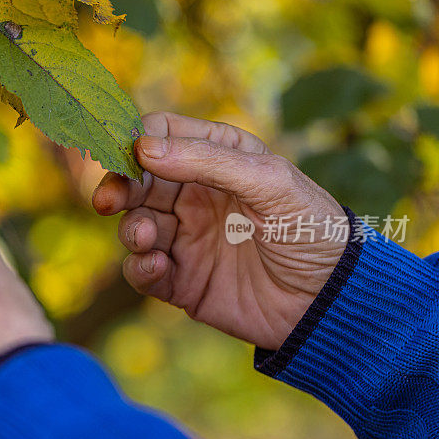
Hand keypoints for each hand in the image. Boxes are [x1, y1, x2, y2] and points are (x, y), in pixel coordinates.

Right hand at [93, 113, 345, 350]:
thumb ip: (207, 161)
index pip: (162, 135)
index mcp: (218, 158)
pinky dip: (140, 268)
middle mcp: (195, 194)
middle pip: (137, 180)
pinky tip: (158, 267)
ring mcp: (186, 238)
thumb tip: (142, 147)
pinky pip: (143, 271)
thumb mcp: (269, 182)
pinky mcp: (181, 281)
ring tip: (147, 236)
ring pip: (134, 224)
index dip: (137, 140)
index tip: (125, 154)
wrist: (331, 303)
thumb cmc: (310, 230)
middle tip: (107, 199)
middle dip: (119, 187)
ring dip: (132, 228)